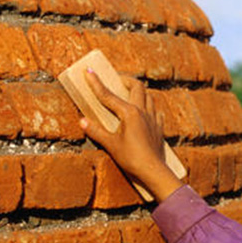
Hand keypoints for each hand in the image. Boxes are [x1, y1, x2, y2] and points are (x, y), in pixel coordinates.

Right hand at [82, 70, 181, 201]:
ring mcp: (153, 118)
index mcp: (129, 113)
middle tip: (115, 80)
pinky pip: (156, 111)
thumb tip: (82, 121)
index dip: (96, 83)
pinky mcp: (159, 127)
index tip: (88, 71)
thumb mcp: (110, 145)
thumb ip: (96, 131)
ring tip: (129, 94)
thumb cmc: (131, 158)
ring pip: (149, 96)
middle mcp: (143, 111)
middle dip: (125, 80)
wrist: (153, 171)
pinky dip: (150, 107)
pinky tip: (145, 112)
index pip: (108, 95)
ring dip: (139, 91)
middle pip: (137, 86)